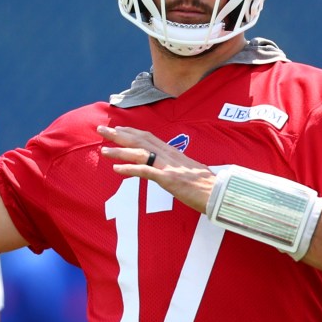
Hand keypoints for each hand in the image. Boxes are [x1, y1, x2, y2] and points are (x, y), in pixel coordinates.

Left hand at [97, 125, 215, 213]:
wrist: (220, 193)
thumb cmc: (207, 185)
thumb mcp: (190, 170)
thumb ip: (176, 166)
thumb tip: (168, 167)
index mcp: (173, 153)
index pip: (149, 137)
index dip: (131, 132)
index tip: (118, 128)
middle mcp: (169, 155)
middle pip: (140, 141)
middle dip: (119, 135)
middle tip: (101, 131)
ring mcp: (169, 167)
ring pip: (140, 154)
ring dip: (120, 151)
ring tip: (104, 151)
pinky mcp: (169, 179)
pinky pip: (146, 172)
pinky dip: (130, 169)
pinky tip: (117, 169)